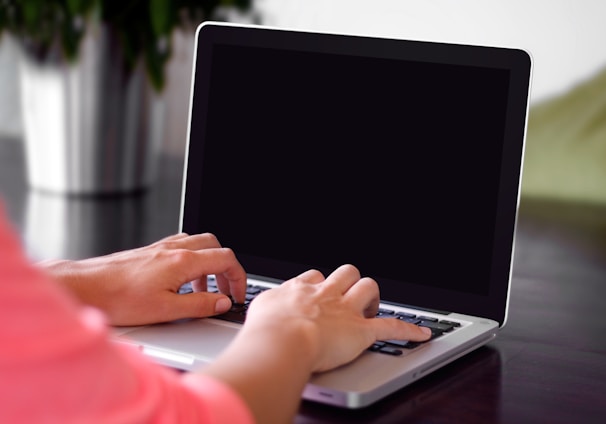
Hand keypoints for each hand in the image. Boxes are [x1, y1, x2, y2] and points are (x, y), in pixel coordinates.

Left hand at [39, 233, 246, 325]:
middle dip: (226, 268)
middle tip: (225, 290)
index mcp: (183, 261)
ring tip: (203, 290)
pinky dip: (191, 260)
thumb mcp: (166, 310)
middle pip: (215, 246)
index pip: (225, 260)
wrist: (86, 288)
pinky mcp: (149, 252)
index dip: (239, 278)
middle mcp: (174, 249)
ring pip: (198, 244)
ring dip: (208, 264)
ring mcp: (161, 248)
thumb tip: (222, 303)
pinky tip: (182, 280)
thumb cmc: (119, 299)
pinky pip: (181, 247)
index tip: (237, 295)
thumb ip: (200, 305)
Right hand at [245, 264, 431, 371]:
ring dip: (372, 297)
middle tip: (348, 296)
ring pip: (368, 288)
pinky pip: (392, 326)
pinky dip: (409, 330)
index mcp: (301, 289)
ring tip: (372, 307)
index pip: (315, 276)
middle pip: (345, 273)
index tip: (320, 293)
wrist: (281, 340)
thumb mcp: (259, 310)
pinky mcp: (362, 331)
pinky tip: (421, 333)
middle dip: (349, 282)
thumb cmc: (265, 329)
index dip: (320, 284)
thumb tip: (265, 309)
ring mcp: (345, 310)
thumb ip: (266, 306)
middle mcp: (326, 294)